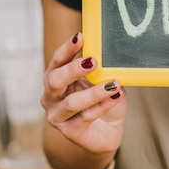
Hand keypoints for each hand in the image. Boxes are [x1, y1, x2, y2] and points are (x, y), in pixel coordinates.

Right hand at [40, 32, 126, 154]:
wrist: (108, 131)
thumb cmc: (101, 101)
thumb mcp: (101, 80)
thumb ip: (100, 68)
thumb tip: (110, 51)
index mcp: (56, 78)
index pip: (57, 61)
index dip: (67, 49)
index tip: (80, 37)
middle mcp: (51, 97)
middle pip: (54, 80)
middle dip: (73, 70)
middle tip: (93, 61)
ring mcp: (57, 116)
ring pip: (72, 102)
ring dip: (94, 92)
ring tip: (113, 84)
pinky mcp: (70, 132)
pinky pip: (86, 117)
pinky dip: (103, 105)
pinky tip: (116, 96)